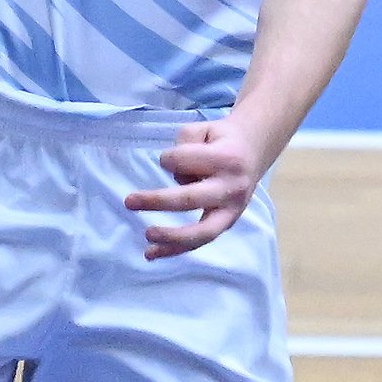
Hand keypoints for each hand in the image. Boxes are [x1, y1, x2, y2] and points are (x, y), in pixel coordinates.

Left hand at [124, 116, 268, 259]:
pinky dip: (175, 249)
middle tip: (129, 201)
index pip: (185, 161)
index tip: (167, 158)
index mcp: (226, 158)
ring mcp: (232, 209)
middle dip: (157, 201)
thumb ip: (184, 143)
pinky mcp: (228, 224)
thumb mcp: (203, 127)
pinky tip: (152, 253)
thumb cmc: (221, 140)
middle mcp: (231, 187)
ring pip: (201, 231)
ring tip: (147, 234)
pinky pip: (200, 241)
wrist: (253, 152)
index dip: (168, 159)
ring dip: (171, 236)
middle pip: (190, 199)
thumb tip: (174, 174)